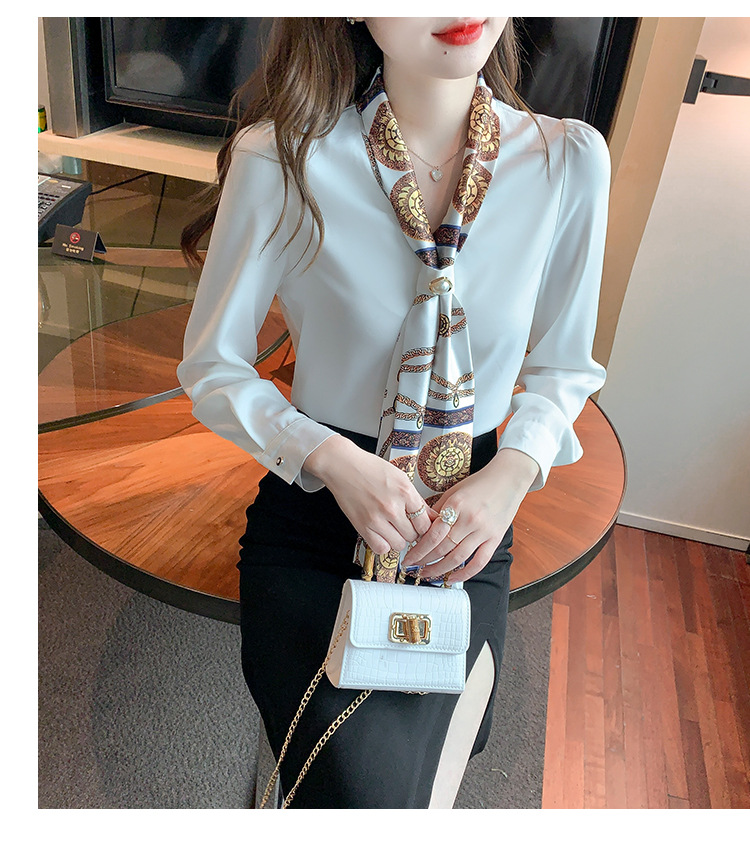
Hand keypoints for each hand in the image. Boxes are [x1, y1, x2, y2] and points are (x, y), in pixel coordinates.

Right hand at [304, 435, 437, 554]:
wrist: (342, 466)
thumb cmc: (369, 468)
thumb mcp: (399, 477)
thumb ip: (415, 498)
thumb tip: (430, 516)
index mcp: (404, 491)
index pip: (425, 521)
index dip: (425, 527)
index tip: (421, 526)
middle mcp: (392, 506)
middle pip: (413, 535)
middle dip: (412, 532)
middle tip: (407, 526)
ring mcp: (376, 518)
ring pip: (399, 544)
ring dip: (399, 539)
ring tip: (393, 529)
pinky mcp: (362, 526)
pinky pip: (381, 548)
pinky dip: (384, 545)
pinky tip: (382, 534)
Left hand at [401, 448, 538, 581]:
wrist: (508, 478)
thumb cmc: (480, 483)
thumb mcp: (454, 492)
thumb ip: (438, 510)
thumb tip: (422, 529)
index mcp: (456, 505)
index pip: (432, 534)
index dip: (418, 550)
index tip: (409, 557)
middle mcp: (469, 519)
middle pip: (442, 548)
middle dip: (424, 560)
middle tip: (413, 567)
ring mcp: (483, 531)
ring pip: (457, 557)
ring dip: (439, 569)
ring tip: (427, 574)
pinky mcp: (495, 539)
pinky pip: (479, 562)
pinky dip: (465, 573)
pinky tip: (452, 578)